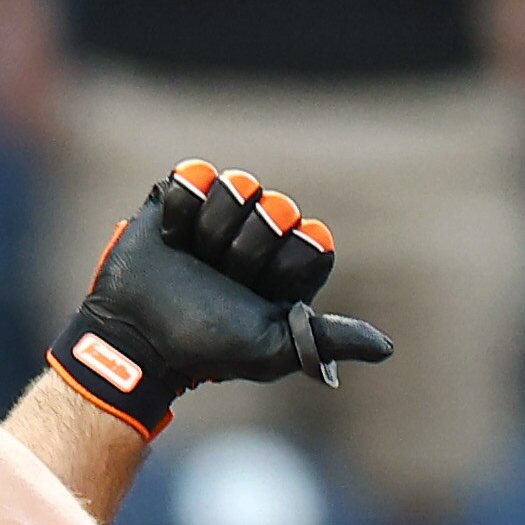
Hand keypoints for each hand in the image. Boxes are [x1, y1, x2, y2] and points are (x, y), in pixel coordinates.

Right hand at [47, 161, 393, 435]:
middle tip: (220, 278)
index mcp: (287, 264)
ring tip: (193, 260)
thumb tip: (387, 348)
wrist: (138, 337)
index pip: (312, 236)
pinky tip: (172, 238)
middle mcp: (259, 233)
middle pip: (276, 207)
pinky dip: (182, 210)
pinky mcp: (180, 196)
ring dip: (212, 230)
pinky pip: (195, 175)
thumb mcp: (271, 349)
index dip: (285, 262)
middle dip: (245, 249)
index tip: (259, 291)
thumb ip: (328, 339)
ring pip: (237, 186)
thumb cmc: (207, 347)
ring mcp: (220, 211)